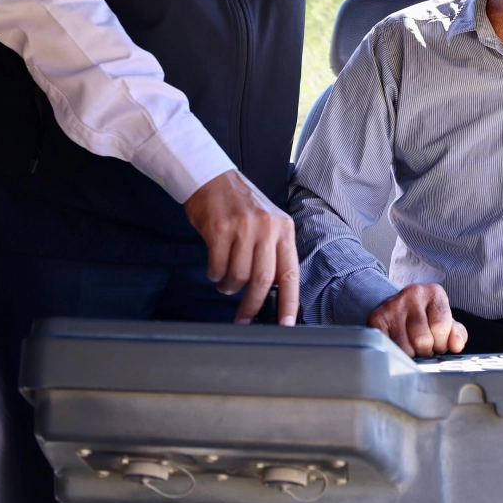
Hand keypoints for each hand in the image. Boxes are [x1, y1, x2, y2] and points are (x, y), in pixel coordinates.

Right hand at [184, 170, 298, 324]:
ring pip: (239, 276)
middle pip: (263, 280)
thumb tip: (274, 290)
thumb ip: (273, 252)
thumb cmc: (241, 205)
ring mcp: (243, 227)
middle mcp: (266, 227)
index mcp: (283, 229)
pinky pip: (218, 266)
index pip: (290, 273)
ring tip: (226, 282)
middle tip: (244, 317)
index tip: (286, 324)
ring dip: (230, 287)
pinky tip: (215, 269)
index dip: (290, 302)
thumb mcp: (268, 222)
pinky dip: (215, 275)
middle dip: (253, 305)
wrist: (212, 178)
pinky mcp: (219, 229)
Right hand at [368, 283, 467, 357]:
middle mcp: (412, 294)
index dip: (442, 343)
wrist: (398, 305)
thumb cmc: (426, 317)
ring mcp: (392, 305)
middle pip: (422, 339)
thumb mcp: (445, 320)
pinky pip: (389, 347)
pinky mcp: (377, 318)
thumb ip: (456, 333)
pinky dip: (396, 354)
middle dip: (427, 351)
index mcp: (434, 293)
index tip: (438, 344)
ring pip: (405, 348)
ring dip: (411, 355)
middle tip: (425, 348)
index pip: (441, 327)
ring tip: (413, 347)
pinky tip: (399, 347)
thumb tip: (457, 345)